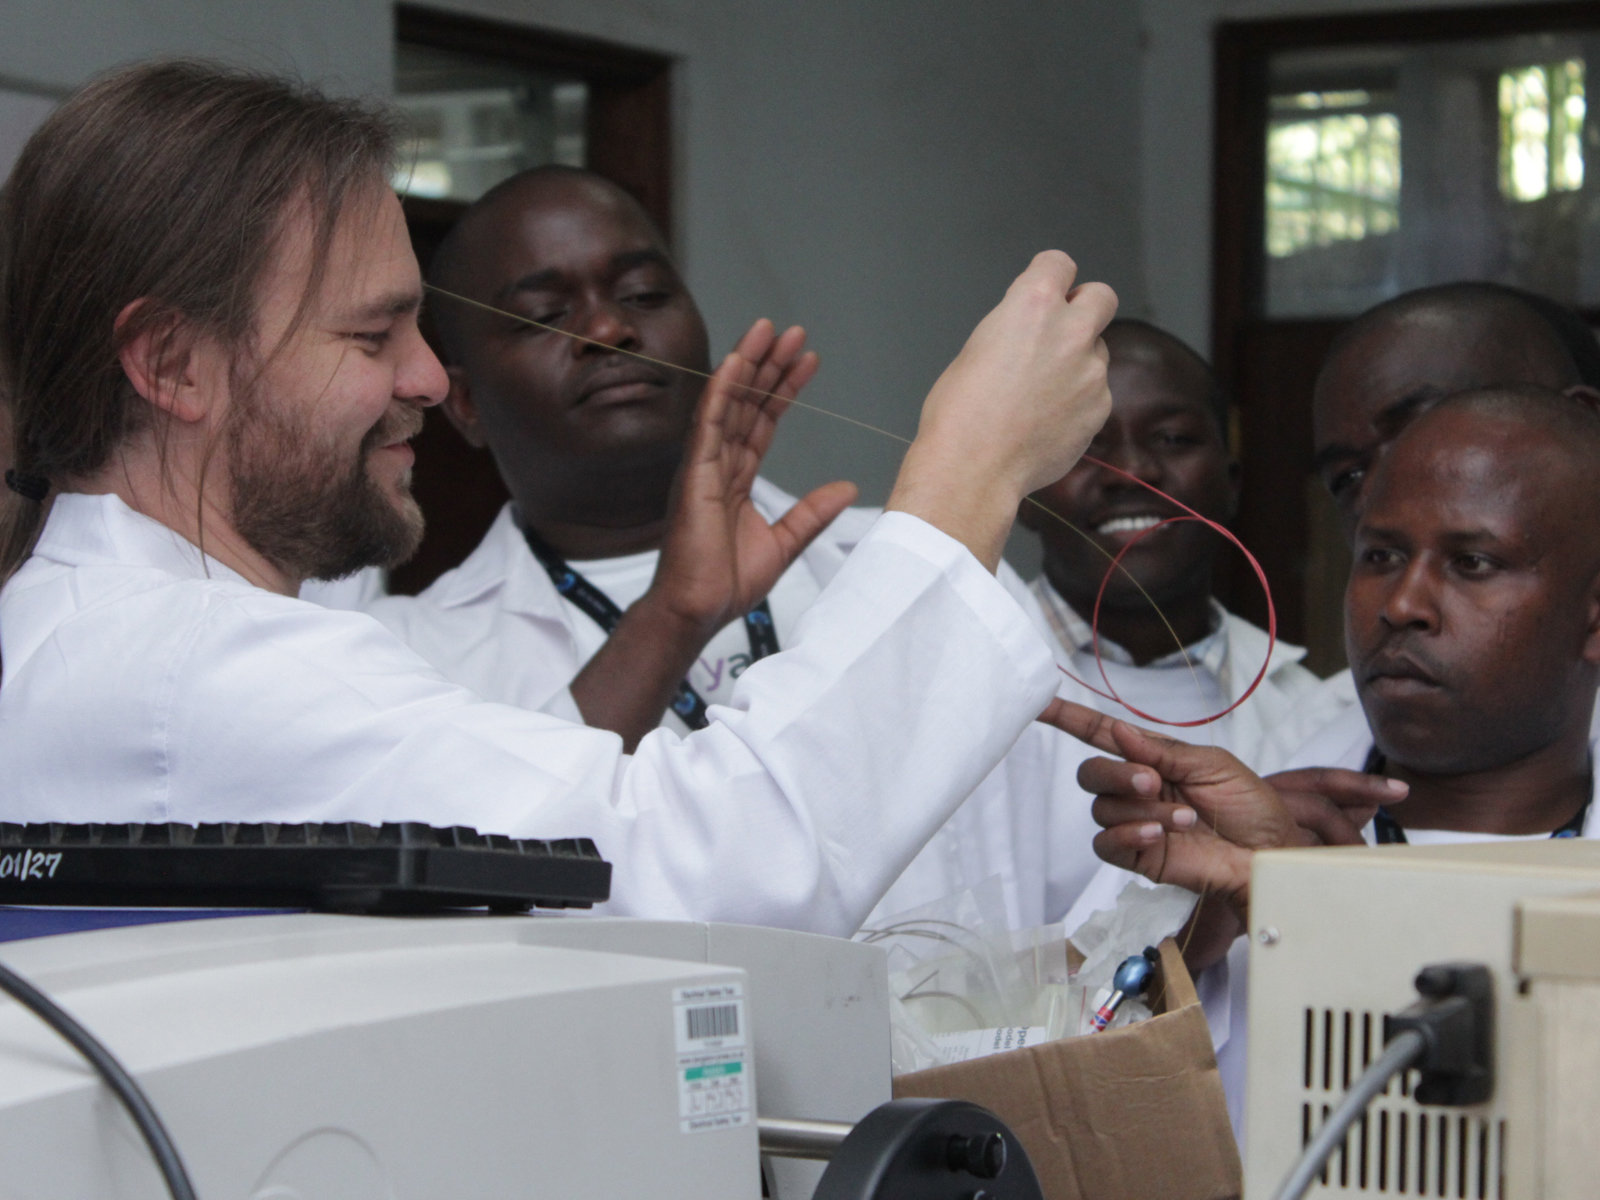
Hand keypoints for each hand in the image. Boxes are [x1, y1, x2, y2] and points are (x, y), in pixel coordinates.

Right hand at [648, 318, 855, 634]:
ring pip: (728, 404)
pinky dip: (721, 392)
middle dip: (770, 366)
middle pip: (747, 404)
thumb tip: (846, 488)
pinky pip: (708, 425)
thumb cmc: (725, 583)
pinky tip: (735, 363)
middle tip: (792, 333)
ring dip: (748, 365)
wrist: (698, 610)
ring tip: (768, 331)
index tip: (807, 362)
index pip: (763, 423)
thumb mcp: (784, 543)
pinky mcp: (694, 475)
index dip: (785, 391)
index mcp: (736, 479)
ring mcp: (703, 467)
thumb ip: (812, 513)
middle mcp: (717, 466)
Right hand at [889, 252, 1116, 568]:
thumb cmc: (960, 413)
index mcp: (1033, 305)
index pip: (1059, 263)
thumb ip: (1015, 328)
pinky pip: (1095, 393)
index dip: (1051, 275)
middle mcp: (1070, 331)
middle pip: (1102, 296)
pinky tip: (1046, 421)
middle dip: (1086, 306)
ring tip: (1039, 394)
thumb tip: (1031, 334)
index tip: (1049, 288)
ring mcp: (1091, 372)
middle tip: (1063, 329)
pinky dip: (1078, 402)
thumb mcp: (977, 348)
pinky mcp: (1099, 409)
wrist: (973, 468)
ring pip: (1098, 351)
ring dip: (1078, 362)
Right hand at [1039, 699, 1406, 926]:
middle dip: (1116, 773)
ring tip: (1183, 818)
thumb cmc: (1251, 806)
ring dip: (1140, 809)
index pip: (1100, 735)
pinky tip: (1156, 834)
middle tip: (1154, 782)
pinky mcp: (1137, 856)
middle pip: (1090, 773)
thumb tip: (1116, 730)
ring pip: (1101, 808)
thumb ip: (1161, 750)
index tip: (1039, 704)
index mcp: (1153, 759)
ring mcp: (1135, 823)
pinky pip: (1105, 842)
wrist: (1269, 854)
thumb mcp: (1212, 763)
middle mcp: (1137, 790)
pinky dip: (1127, 833)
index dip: (1068, 719)